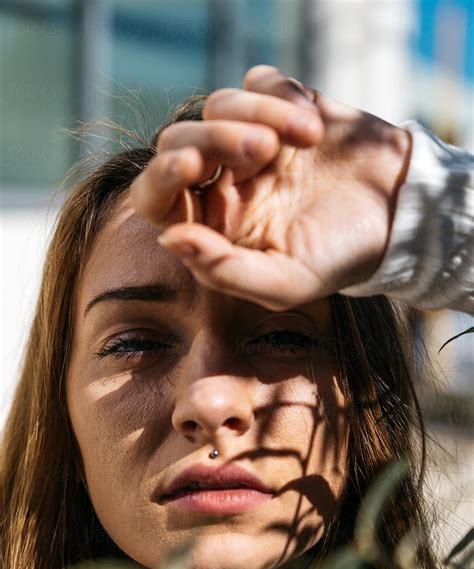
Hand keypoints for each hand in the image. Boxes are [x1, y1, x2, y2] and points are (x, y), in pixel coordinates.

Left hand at [130, 65, 411, 310]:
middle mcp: (224, 182)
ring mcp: (251, 141)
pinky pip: (259, 82)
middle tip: (261, 151)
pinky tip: (315, 128)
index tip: (193, 165)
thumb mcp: (285, 282)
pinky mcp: (280, 106)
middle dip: (213, 139)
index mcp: (214, 225)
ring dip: (258, 115)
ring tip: (307, 139)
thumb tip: (167, 237)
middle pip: (176, 141)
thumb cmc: (339, 257)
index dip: (162, 177)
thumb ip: (224, 271)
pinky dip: (283, 98)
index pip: (158, 197)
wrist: (400, 216)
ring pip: (216, 106)